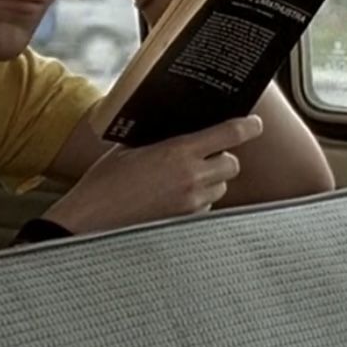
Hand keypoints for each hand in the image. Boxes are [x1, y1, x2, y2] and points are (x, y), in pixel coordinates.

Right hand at [43, 115, 262, 233]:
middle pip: (232, 163)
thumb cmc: (105, 181)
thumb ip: (158, 139)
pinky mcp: (186, 223)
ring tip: (183, 177)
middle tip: (203, 154)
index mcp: (178, 152)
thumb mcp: (129, 148)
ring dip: (211, 179)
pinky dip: (197, 199)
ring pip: (220, 187)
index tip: (253, 123)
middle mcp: (192, 178)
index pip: (229, 135)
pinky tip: (173, 196)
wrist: (93, 218)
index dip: (247, 126)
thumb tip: (173, 131)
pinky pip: (205, 207)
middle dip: (223, 157)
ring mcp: (191, 204)